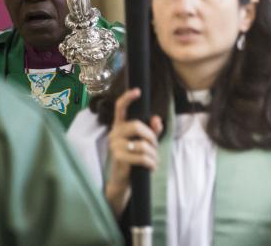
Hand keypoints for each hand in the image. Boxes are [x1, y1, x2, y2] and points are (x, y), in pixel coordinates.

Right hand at [104, 88, 162, 215]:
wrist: (122, 180)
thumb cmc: (134, 158)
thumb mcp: (145, 142)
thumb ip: (152, 130)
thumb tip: (156, 119)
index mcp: (120, 126)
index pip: (120, 108)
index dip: (128, 98)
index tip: (137, 90)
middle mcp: (114, 133)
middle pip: (137, 126)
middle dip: (152, 137)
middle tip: (154, 147)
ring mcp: (114, 146)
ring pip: (142, 144)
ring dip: (153, 154)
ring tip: (153, 160)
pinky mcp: (118, 158)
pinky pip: (142, 157)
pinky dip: (151, 163)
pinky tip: (151, 166)